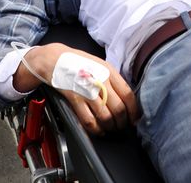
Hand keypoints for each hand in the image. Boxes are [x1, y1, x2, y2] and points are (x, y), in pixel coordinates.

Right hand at [15, 44, 138, 135]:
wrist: (55, 60)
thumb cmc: (80, 63)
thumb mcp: (101, 65)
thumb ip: (113, 80)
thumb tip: (126, 99)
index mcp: (110, 71)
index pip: (128, 95)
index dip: (133, 111)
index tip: (134, 119)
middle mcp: (101, 81)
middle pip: (119, 109)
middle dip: (122, 122)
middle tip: (122, 126)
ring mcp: (88, 91)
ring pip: (106, 117)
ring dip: (110, 127)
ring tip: (111, 129)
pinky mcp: (75, 99)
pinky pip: (89, 120)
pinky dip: (96, 129)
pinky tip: (99, 130)